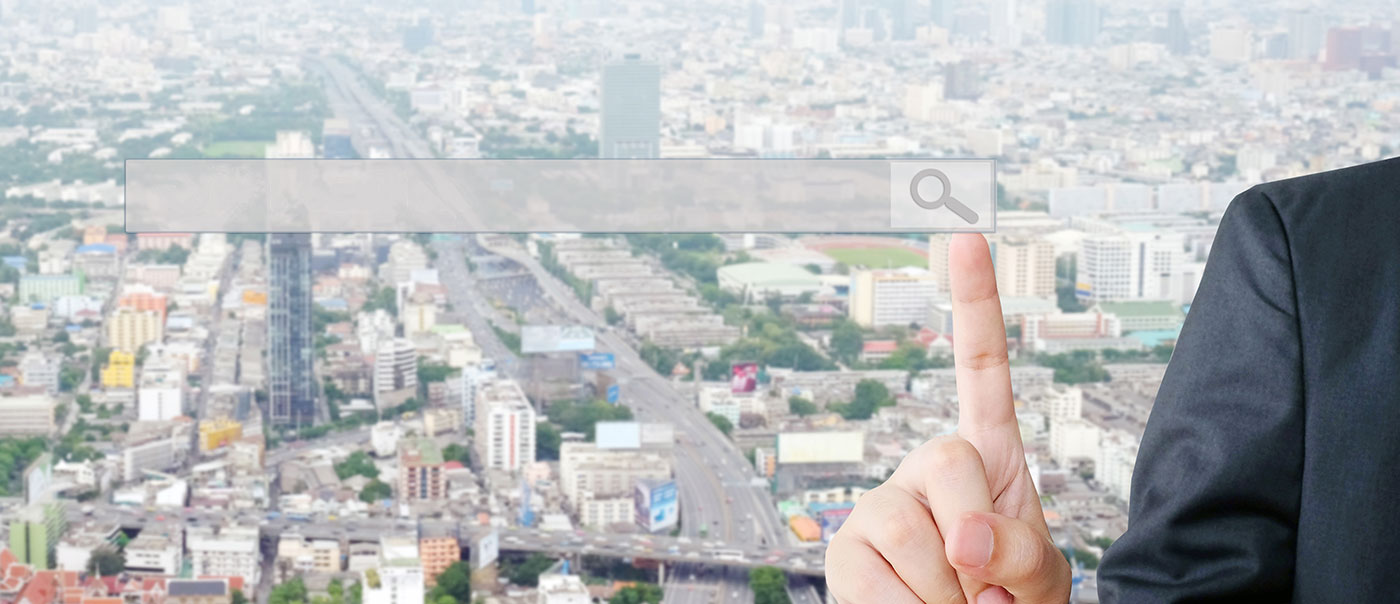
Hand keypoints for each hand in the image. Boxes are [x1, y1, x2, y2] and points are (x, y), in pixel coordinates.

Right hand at [825, 234, 1070, 603]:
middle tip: (985, 583)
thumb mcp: (1038, 576)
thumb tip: (961, 538)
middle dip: (977, 530)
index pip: (980, 371)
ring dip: (948, 591)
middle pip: (948, 460)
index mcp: (983, 458)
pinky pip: (876, 579)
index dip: (976, 306)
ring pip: (909, 529)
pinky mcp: (845, 552)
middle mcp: (924, 470)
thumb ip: (1020, 550)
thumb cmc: (1010, 603)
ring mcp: (879, 508)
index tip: (968, 238)